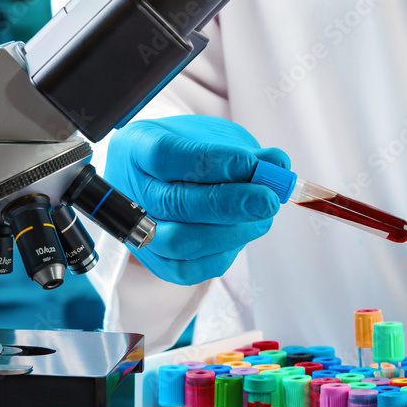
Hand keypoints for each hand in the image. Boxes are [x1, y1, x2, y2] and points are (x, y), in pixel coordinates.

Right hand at [104, 115, 289, 284]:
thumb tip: (277, 165)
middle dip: (229, 204)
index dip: (213, 162)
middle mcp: (129, 190)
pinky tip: (244, 233)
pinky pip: (186, 269)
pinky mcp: (153, 261)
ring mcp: (136, 230)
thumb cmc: (188, 151)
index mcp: (136, 147)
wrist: (162, 177)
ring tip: (262, 217)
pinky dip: (222, 253)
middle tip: (267, 199)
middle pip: (173, 203)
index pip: (166, 156)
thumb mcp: (213, 137)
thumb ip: (243, 151)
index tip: (253, 164)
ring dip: (230, 233)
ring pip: (178, 242)